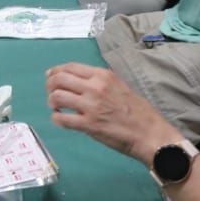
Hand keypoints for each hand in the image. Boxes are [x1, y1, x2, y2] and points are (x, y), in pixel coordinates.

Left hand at [46, 62, 174, 165]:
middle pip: (59, 79)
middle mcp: (94, 87)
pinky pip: (62, 119)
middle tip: (51, 93)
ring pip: (57, 97)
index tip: (50, 76)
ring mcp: (91, 106)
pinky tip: (60, 119)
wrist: (149, 133)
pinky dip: (56, 119)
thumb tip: (79, 80)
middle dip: (50, 85)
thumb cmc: (138, 111)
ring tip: (56, 107)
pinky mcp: (89, 125)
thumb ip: (100, 81)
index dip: (56, 71)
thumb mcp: (119, 85)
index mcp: (102, 75)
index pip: (70, 67)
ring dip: (52, 102)